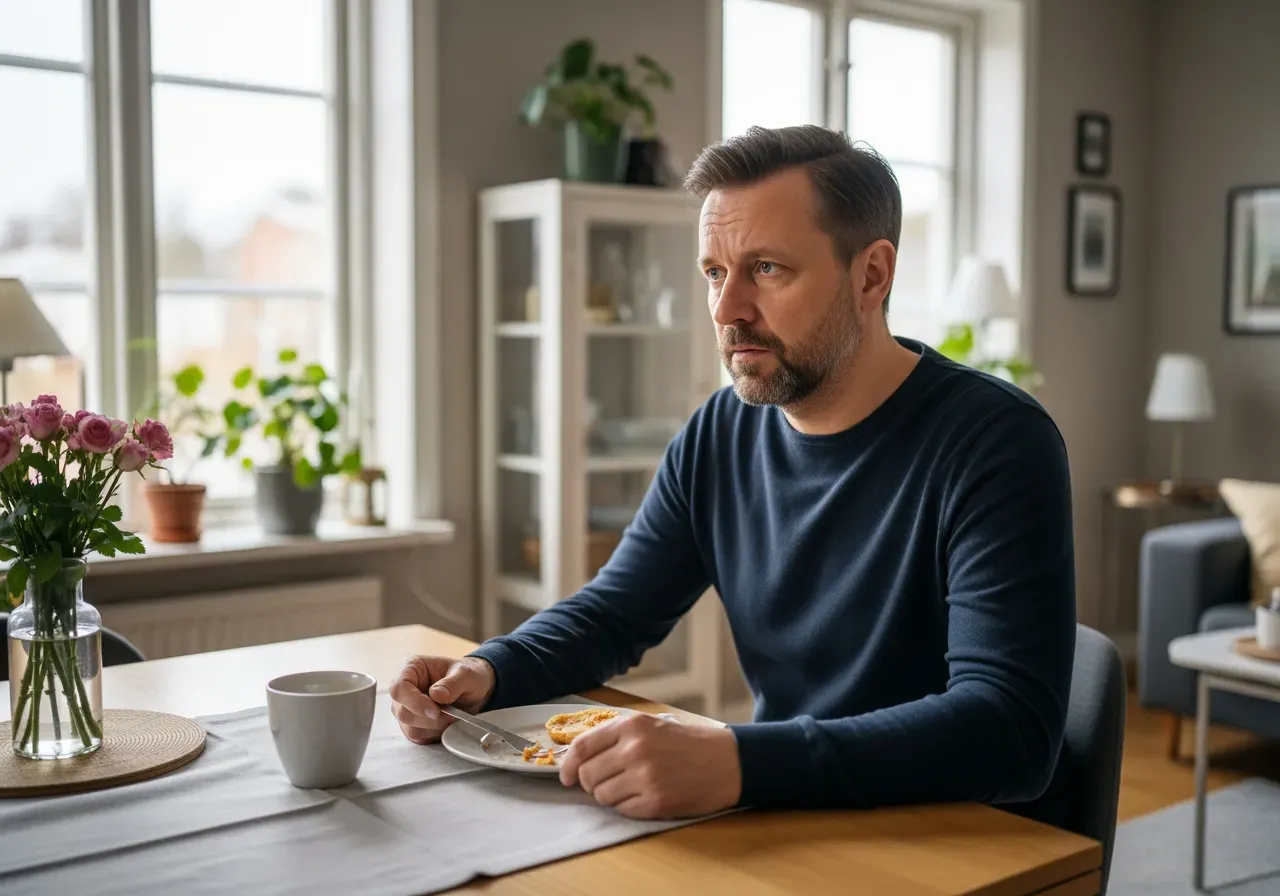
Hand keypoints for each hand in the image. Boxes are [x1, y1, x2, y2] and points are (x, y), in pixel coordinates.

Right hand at [389, 655, 494, 744]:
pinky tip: (448, 722)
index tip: (436, 711)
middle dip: (430, 718)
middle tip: (452, 713)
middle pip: (403, 713)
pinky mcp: (413, 725)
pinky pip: (418, 737)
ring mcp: (406, 709)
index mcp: (411, 668)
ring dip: (435, 727)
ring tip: (453, 715)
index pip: (399, 688)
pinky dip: (436, 733)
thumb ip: (453, 683)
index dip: (414, 702)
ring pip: (410, 728)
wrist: (474, 689)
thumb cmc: (468, 675)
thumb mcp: (468, 674)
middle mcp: (404, 690)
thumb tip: (436, 695)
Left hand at [558, 713, 741, 818]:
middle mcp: (634, 750)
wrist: (725, 761)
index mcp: (630, 725)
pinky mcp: (655, 802)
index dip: (568, 765)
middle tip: (609, 781)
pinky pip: (622, 810)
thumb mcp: (649, 725)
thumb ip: (614, 737)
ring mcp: (645, 777)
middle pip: (588, 776)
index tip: (566, 777)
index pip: (582, 747)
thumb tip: (576, 760)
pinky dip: (628, 806)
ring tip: (632, 787)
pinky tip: (646, 795)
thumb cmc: (685, 743)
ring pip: (602, 796)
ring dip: (611, 796)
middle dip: (592, 783)